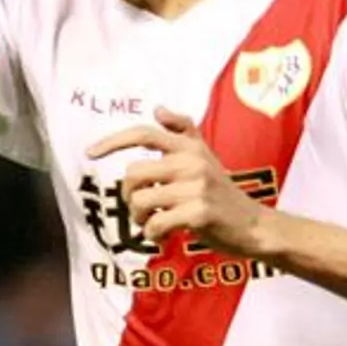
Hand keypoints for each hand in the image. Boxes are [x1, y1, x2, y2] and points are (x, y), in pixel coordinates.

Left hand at [88, 106, 268, 256]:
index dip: (113, 141)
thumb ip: (183, 132)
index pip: (144, 134)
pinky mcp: (199, 212)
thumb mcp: (206, 157)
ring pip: (139, 200)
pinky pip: (155, 224)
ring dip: (140, 219)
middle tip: (143, 209)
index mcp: (190, 147)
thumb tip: (158, 108)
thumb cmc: (224, 194)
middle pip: (133, 173)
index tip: (90, 153)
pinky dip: (153, 235)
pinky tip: (165, 237)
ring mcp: (197, 187)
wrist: (255, 225)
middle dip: (129, 196)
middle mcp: (192, 162)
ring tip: (155, 224)